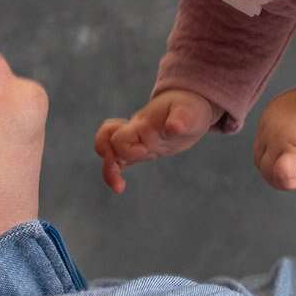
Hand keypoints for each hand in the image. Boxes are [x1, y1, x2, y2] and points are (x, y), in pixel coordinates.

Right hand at [93, 88, 221, 193]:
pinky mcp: (140, 149)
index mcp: (142, 124)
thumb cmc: (188, 108)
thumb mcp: (189, 113)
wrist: (188, 107)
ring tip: (119, 188)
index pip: (119, 138)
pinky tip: (120, 186)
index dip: (127, 149)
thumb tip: (174, 127)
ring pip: (109, 152)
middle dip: (109, 164)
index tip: (146, 152)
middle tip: (120, 184)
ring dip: (109, 170)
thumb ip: (181, 119)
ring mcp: (135, 140)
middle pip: (106, 143)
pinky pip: (119, 159)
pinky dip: (115, 171)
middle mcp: (134, 132)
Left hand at [252, 88, 295, 190]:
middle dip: (274, 174)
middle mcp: (269, 129)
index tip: (292, 162)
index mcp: (271, 117)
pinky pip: (281, 173)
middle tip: (293, 176)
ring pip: (266, 170)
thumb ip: (294, 125)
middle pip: (260, 161)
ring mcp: (279, 139)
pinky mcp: (294, 150)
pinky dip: (287, 182)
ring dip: (280, 181)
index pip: (261, 147)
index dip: (274, 160)